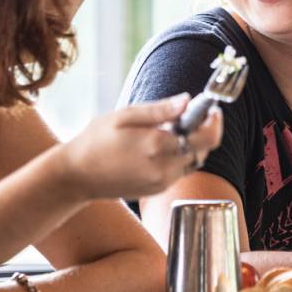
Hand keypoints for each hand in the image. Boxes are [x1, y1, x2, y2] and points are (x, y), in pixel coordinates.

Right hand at [61, 94, 223, 199]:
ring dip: (192, 145)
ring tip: (174, 129)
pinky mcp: (157, 190)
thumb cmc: (96, 140)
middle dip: (203, 132)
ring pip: (193, 162)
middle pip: (204, 150)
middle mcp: (163, 168)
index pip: (205, 138)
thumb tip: (188, 100)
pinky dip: (180, 157)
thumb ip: (159, 110)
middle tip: (193, 115)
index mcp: (156, 145)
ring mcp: (161, 182)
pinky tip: (163, 145)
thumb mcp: (125, 116)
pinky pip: (180, 171)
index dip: (214, 122)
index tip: (212, 109)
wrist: (76, 176)